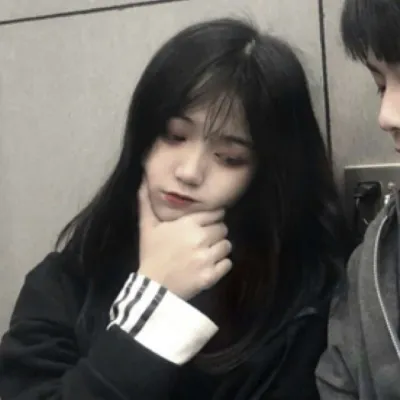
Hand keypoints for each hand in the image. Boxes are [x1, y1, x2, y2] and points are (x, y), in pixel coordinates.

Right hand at [137, 181, 231, 299]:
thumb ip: (146, 202)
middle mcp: (200, 238)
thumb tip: (142, 179)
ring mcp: (206, 257)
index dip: (212, 218)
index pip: (216, 213)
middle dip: (215, 233)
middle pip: (223, 228)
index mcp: (188, 223)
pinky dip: (221, 264)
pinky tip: (209, 265)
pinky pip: (228, 263)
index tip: (205, 224)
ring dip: (219, 248)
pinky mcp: (211, 275)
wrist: (152, 286)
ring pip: (227, 245)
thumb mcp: (147, 227)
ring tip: (205, 253)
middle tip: (203, 240)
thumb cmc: (151, 254)